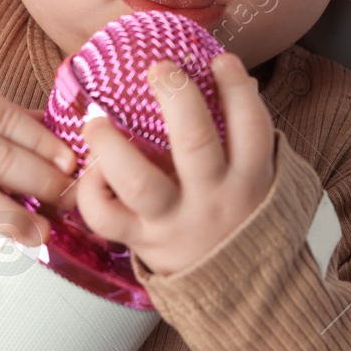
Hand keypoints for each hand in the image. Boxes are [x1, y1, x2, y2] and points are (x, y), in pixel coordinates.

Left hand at [75, 51, 275, 276]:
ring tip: (97, 119)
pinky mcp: (141, 240)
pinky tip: (93, 166)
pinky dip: (93, 189)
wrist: (239, 290)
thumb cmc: (240, 216)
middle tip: (160, 69)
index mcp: (249, 178)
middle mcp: (213, 198)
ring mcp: (174, 221)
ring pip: (140, 182)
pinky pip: (107, 217)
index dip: (237, 88)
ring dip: (114, 146)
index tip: (221, 60)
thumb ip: (247, 136)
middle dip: (177, 98)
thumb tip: (237, 77)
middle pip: (196, 143)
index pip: (251, 126)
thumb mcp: (258, 178)